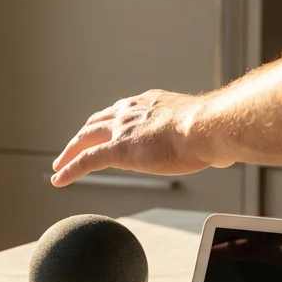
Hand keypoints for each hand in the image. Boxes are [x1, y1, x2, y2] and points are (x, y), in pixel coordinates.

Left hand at [51, 90, 229, 186]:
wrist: (207, 127)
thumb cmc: (214, 130)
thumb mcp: (206, 132)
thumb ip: (206, 143)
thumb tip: (223, 156)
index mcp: (151, 103)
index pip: (123, 111)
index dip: (111, 122)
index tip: (107, 131)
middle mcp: (132, 111)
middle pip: (98, 121)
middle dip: (84, 134)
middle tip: (74, 145)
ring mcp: (122, 130)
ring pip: (85, 138)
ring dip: (70, 151)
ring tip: (59, 164)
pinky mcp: (117, 150)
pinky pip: (85, 160)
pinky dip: (69, 169)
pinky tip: (58, 179)